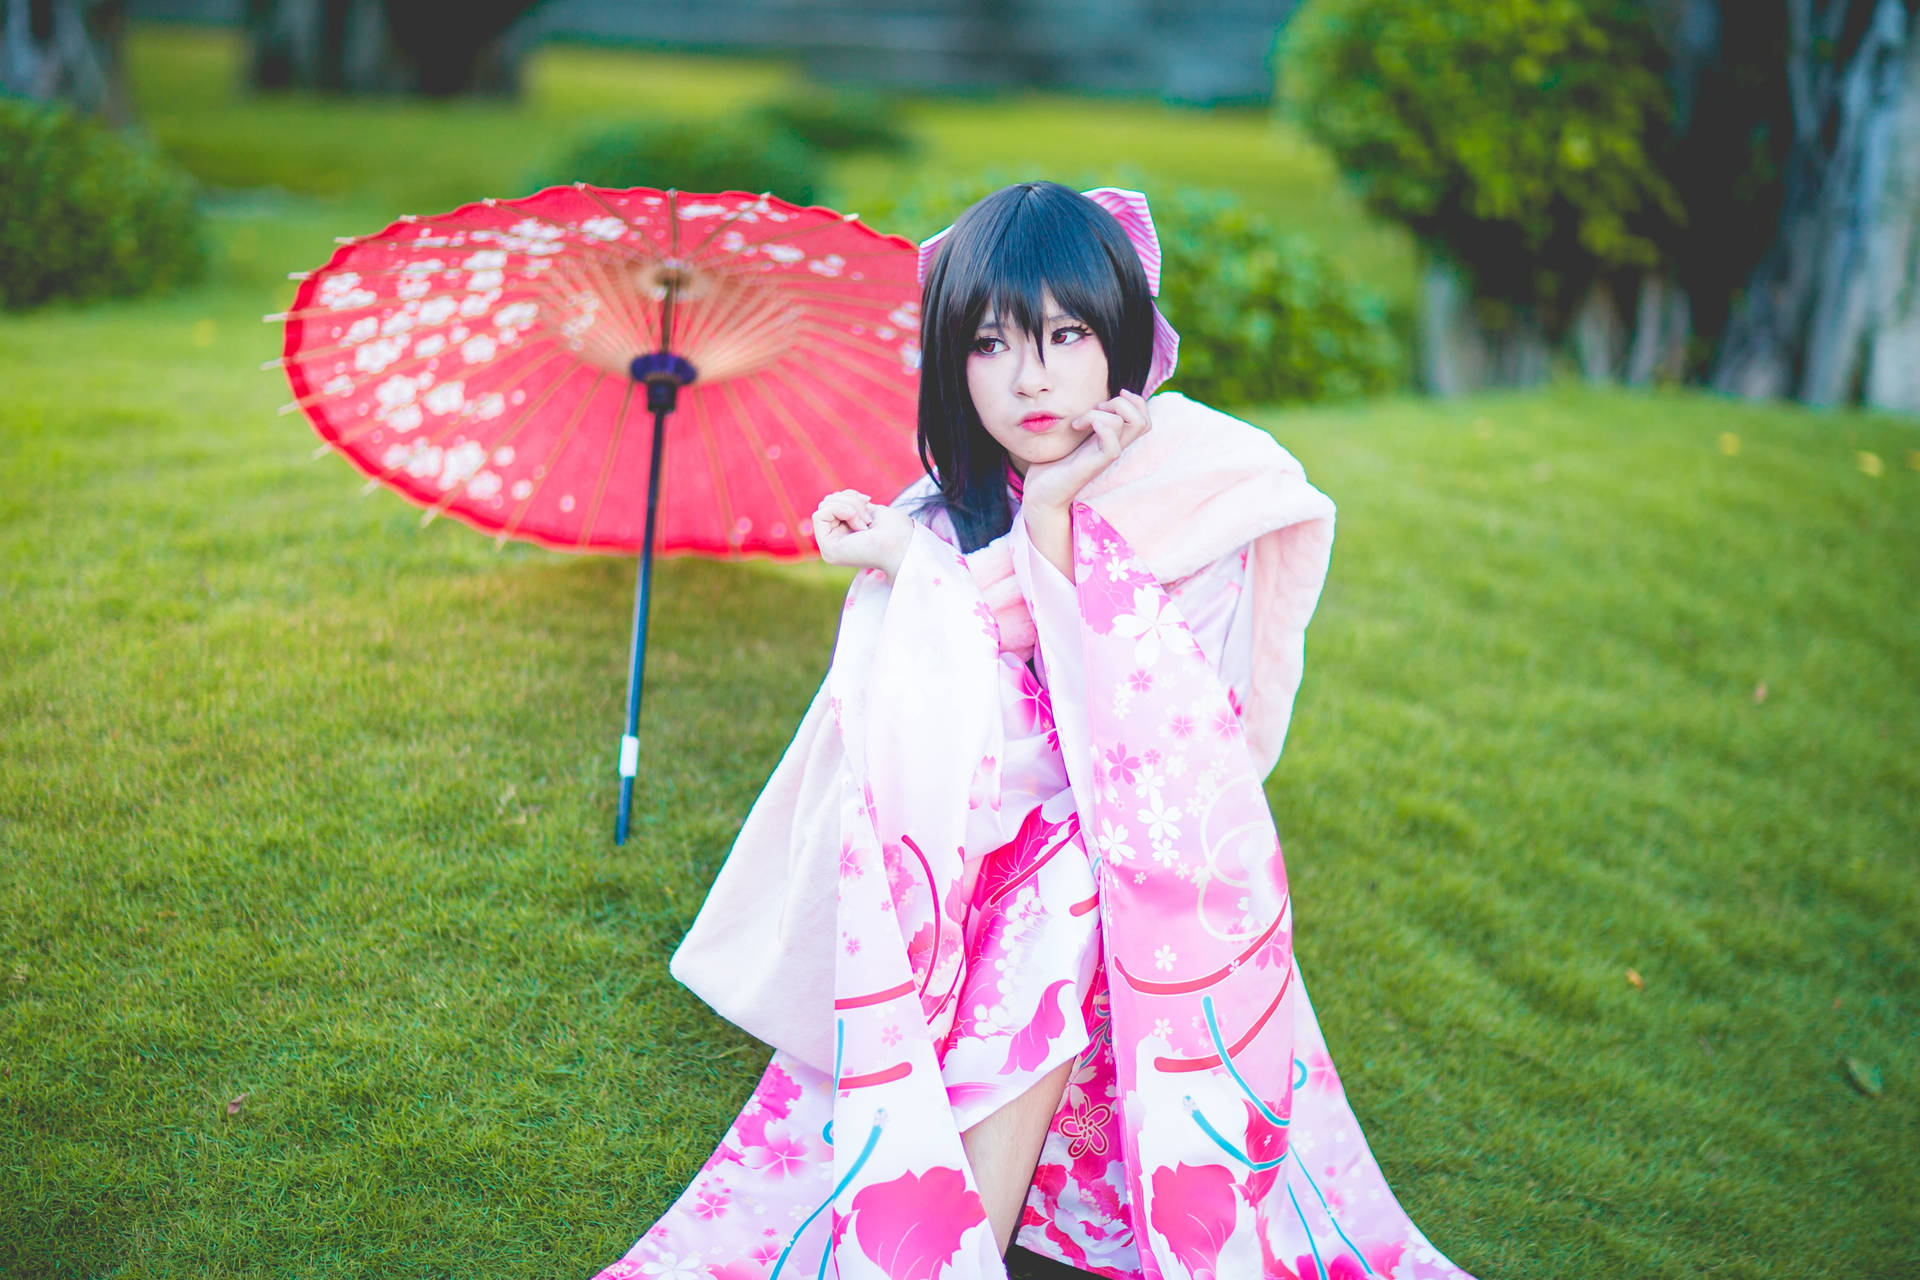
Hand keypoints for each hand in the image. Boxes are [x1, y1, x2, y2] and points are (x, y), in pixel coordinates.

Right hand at [812, 489, 912, 577]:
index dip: (849, 495)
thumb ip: (848, 506)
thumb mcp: (867, 510)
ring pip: (823, 507)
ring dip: (849, 506)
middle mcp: (835, 542)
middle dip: (849, 500)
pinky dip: (840, 510)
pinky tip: (859, 524)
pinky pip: (820, 515)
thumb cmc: (895, 530)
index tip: (868, 501)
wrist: (904, 545)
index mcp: (844, 535)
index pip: (833, 503)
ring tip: (865, 522)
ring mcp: (830, 548)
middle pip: (826, 503)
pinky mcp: (828, 549)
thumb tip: (831, 498)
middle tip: (868, 516)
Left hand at [1019, 390, 1151, 514]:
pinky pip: (1113, 447)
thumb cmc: (1051, 466)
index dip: (1135, 401)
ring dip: (1101, 413)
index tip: (1109, 398)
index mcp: (1111, 440)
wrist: (1040, 494)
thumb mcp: (1069, 436)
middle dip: (1123, 404)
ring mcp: (1104, 458)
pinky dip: (1100, 428)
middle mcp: (1113, 448)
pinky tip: (1079, 426)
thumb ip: (1082, 421)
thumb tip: (1078, 401)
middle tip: (1098, 408)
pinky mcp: (1093, 467)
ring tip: (1079, 422)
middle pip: (1144, 422)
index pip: (1143, 419)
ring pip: (1128, 427)